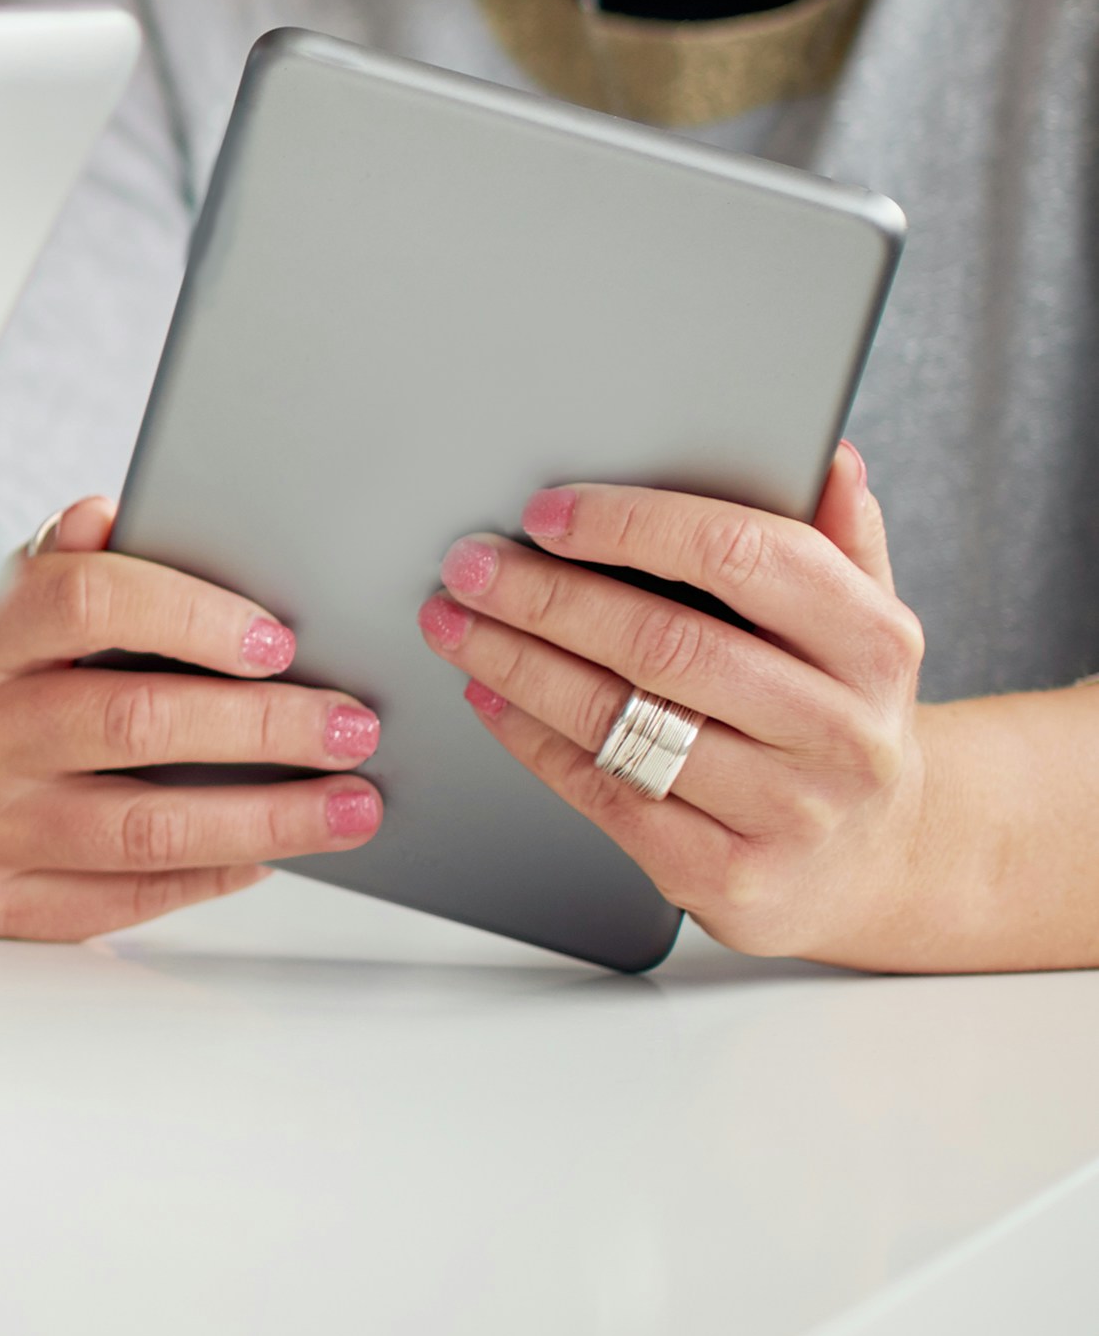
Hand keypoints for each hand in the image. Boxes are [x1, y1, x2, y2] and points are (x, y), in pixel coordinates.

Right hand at [0, 498, 385, 939]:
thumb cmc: (22, 677)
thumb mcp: (32, 604)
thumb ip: (76, 561)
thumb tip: (102, 515)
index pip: (82, 602)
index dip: (190, 616)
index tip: (279, 642)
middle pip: (130, 720)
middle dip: (262, 726)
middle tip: (351, 729)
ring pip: (145, 828)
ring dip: (268, 819)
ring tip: (351, 806)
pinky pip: (129, 896)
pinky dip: (215, 875)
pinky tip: (268, 853)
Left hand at [429, 451, 932, 956]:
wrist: (882, 856)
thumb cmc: (839, 712)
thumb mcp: (863, 623)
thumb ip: (837, 538)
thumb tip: (828, 457)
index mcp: (876, 644)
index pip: (746, 556)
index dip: (632, 525)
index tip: (546, 512)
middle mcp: (842, 732)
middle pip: (664, 643)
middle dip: (546, 597)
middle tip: (468, 567)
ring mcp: (789, 812)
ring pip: (622, 720)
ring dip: (515, 664)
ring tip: (453, 623)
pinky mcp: (731, 878)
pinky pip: (606, 793)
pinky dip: (531, 738)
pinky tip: (489, 697)